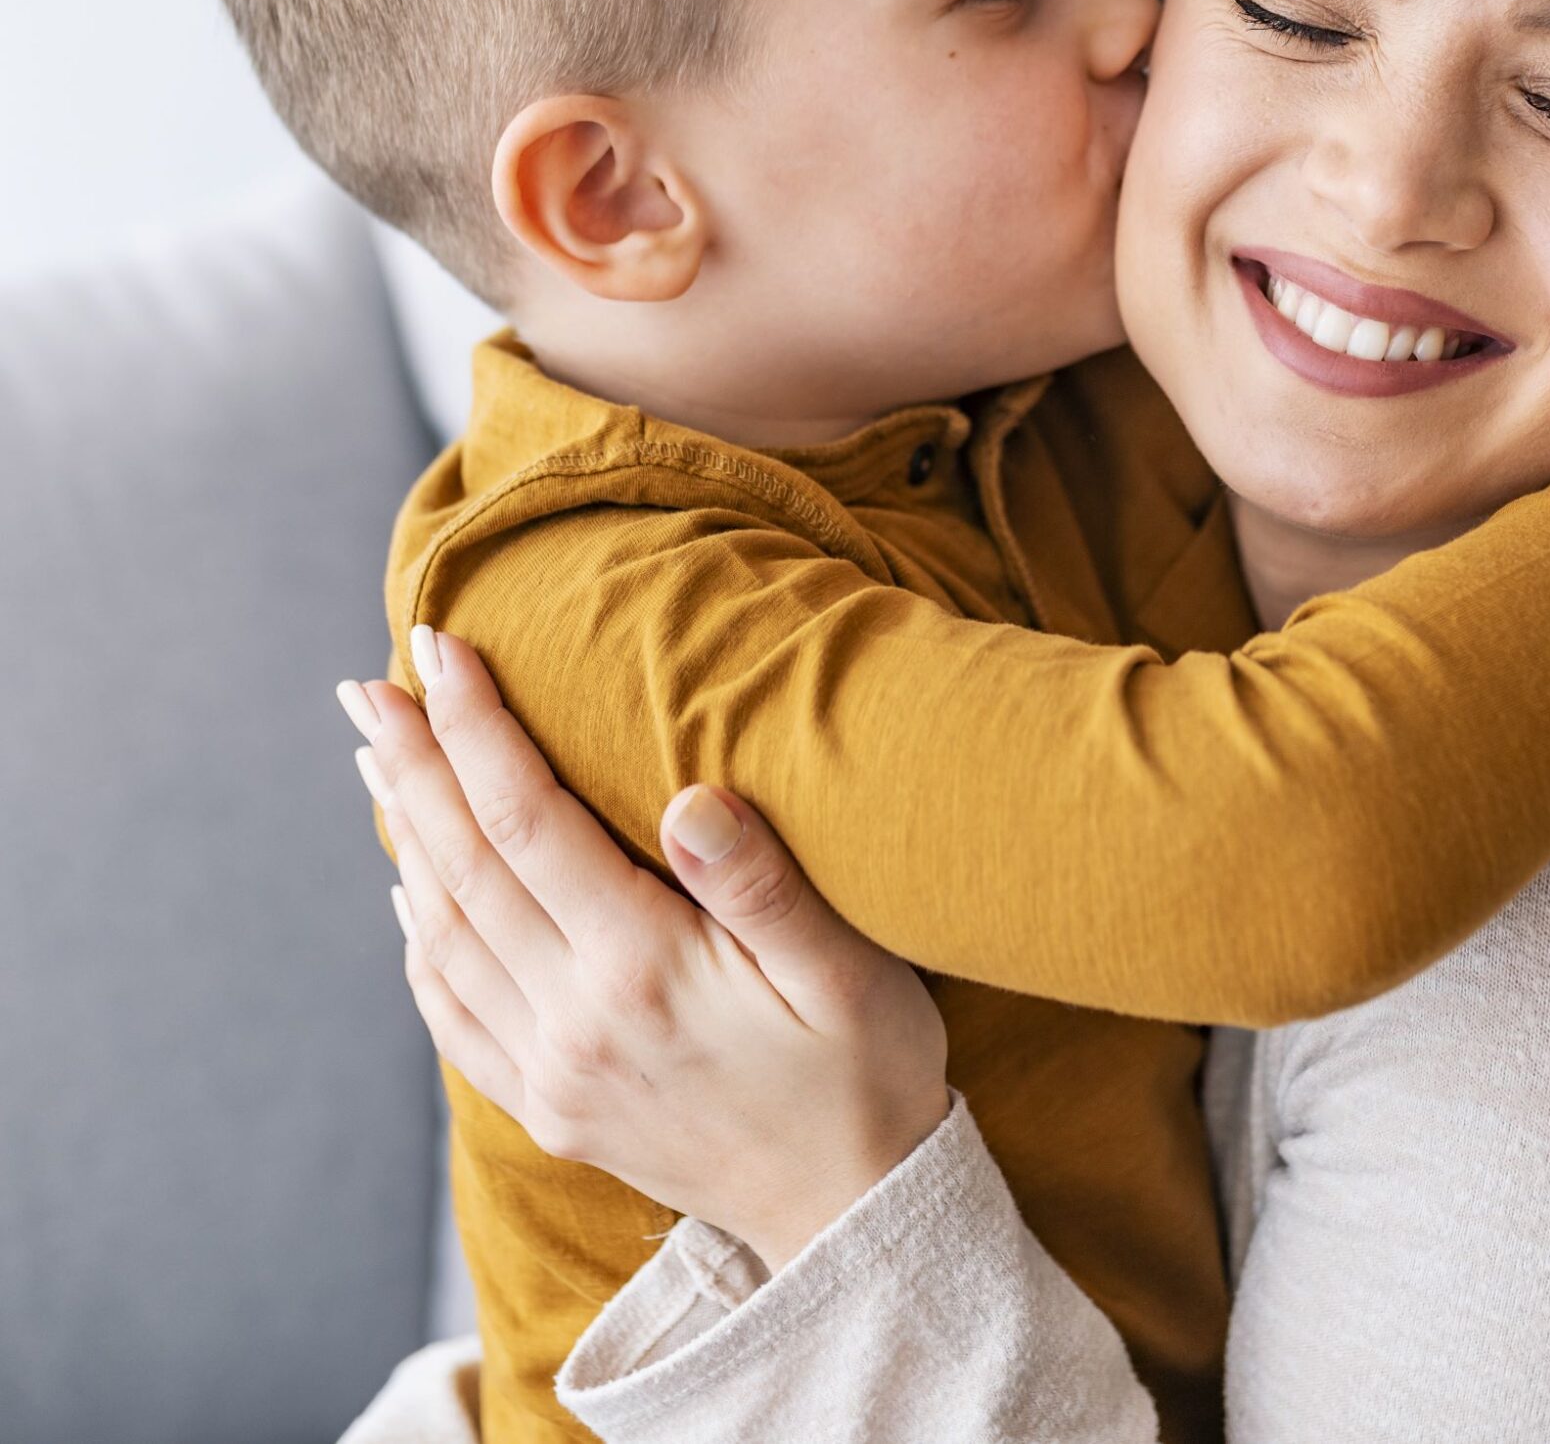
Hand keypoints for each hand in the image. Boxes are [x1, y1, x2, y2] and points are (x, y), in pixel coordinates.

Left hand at [339, 630, 947, 1272]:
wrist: (852, 1215)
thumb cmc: (867, 1072)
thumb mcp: (848, 969)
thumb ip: (764, 883)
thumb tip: (691, 798)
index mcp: (642, 969)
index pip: (529, 821)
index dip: (478, 729)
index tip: (440, 648)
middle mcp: (575, 1022)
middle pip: (464, 869)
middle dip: (413, 767)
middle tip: (367, 689)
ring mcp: (553, 1072)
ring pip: (445, 935)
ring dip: (404, 839)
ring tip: (379, 760)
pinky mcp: (551, 1107)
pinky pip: (453, 1013)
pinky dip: (420, 940)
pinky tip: (411, 891)